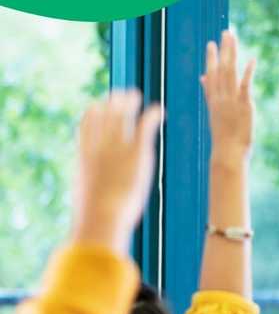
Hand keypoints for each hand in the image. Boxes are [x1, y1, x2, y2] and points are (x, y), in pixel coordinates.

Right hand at [71, 90, 162, 254]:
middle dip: (111, 102)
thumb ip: (90, 196)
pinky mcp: (137, 152)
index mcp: (84, 157)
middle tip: (121, 95)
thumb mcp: (87, 202)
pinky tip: (159, 110)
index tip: (99, 106)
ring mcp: (117, 148)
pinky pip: (144, 126)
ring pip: (122, 115)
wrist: (102, 217)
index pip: (85, 126)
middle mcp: (99, 147)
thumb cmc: (94, 218)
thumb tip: (88, 211)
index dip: (93, 113)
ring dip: (129, 102)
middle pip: (104, 115)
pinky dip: (151, 115)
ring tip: (136, 95)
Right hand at [201, 30, 255, 161]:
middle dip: (223, 50)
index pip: (211, 74)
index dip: (211, 58)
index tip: (211, 43)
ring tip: (233, 39)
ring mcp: (231, 100)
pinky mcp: (244, 105)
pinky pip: (245, 85)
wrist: (227, 152)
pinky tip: (252, 59)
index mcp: (213, 99)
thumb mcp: (214, 112)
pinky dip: (248, 72)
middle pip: (220, 69)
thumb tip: (203, 77)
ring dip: (232, 54)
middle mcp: (220, 96)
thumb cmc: (223, 136)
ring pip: (230, 72)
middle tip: (226, 33)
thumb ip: (209, 92)